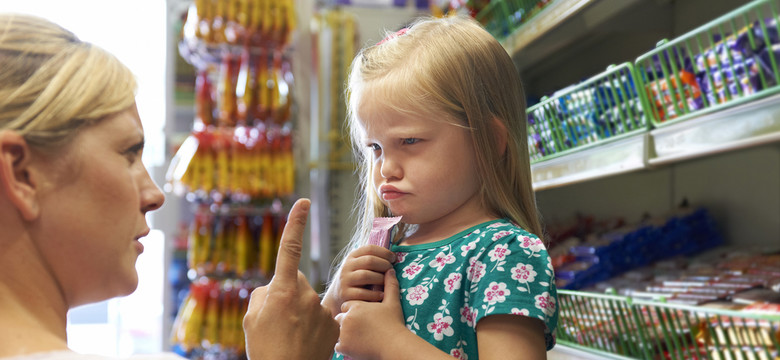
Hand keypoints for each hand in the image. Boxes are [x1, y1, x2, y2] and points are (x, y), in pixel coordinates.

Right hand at [243, 199, 338, 359]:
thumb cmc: (265, 349)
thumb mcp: (252, 318)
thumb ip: (263, 294)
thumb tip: (276, 286)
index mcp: (281, 290)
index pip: (289, 248)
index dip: (296, 223)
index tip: (304, 202)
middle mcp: (304, 294)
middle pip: (295, 282)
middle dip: (288, 293)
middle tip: (278, 320)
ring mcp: (321, 309)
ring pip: (308, 301)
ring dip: (300, 312)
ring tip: (290, 335)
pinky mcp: (333, 322)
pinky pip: (321, 315)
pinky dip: (313, 325)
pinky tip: (305, 340)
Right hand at [322, 245, 394, 315]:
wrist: (337, 296)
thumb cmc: (357, 280)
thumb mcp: (360, 266)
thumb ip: (372, 260)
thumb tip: (394, 256)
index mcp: (352, 256)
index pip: (370, 248)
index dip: (384, 252)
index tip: (393, 258)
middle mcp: (347, 266)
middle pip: (369, 261)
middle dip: (384, 265)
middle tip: (392, 271)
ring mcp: (345, 280)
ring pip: (366, 275)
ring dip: (380, 279)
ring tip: (387, 283)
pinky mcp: (345, 294)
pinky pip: (363, 293)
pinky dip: (375, 294)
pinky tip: (382, 295)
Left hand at [334, 269, 407, 358]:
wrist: (394, 344)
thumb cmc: (394, 324)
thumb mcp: (392, 302)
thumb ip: (390, 285)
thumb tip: (390, 270)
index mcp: (356, 306)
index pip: (347, 305)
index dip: (354, 311)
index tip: (362, 316)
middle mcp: (347, 318)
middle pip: (340, 318)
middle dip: (347, 322)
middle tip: (359, 328)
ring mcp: (344, 333)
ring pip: (338, 331)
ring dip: (344, 334)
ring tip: (357, 337)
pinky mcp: (344, 346)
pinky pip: (337, 346)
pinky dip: (344, 346)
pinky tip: (355, 346)